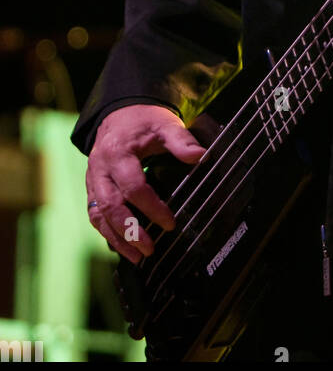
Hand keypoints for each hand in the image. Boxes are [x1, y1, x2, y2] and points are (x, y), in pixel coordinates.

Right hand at [85, 104, 206, 263]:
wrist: (119, 114)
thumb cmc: (143, 121)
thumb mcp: (164, 124)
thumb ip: (181, 140)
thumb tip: (201, 156)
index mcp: (118, 152)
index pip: (133, 186)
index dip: (152, 206)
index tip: (170, 222)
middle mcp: (100, 169)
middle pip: (110, 205)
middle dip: (129, 230)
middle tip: (149, 248)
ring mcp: (93, 180)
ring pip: (98, 215)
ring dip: (116, 238)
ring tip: (136, 257)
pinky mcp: (92, 189)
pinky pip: (94, 214)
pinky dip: (107, 233)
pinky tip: (122, 247)